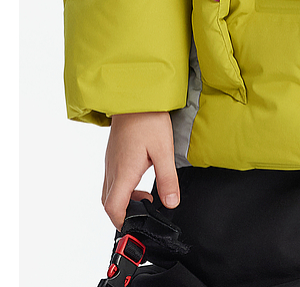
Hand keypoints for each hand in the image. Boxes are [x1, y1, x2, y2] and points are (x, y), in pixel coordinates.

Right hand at [101, 111, 179, 229]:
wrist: (135, 95)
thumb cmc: (148, 119)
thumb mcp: (164, 150)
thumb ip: (168, 179)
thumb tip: (171, 203)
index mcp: (123, 171)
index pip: (113, 207)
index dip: (122, 221)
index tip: (137, 224)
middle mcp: (112, 169)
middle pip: (108, 202)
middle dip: (123, 213)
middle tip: (144, 212)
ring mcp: (110, 161)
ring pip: (109, 191)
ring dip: (124, 199)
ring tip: (146, 195)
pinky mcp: (113, 155)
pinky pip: (112, 178)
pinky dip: (123, 187)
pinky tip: (139, 178)